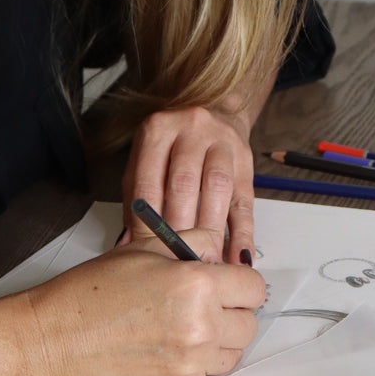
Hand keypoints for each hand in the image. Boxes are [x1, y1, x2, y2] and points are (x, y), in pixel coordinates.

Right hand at [19, 233, 266, 375]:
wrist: (51, 344)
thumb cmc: (87, 295)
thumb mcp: (143, 248)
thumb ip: (192, 243)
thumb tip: (219, 251)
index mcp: (196, 284)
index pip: (254, 288)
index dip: (241, 283)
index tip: (229, 284)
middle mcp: (201, 325)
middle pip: (249, 323)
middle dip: (232, 311)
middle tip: (205, 303)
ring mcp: (191, 362)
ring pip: (233, 352)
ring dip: (219, 340)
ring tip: (182, 325)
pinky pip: (207, 374)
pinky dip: (196, 361)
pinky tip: (166, 345)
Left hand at [119, 105, 256, 262]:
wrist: (216, 114)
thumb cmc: (172, 146)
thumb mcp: (145, 161)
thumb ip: (137, 200)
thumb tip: (129, 244)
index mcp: (158, 129)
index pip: (149, 180)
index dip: (148, 221)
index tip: (148, 250)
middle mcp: (192, 129)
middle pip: (184, 183)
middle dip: (180, 228)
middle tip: (174, 259)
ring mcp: (222, 141)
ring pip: (217, 189)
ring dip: (211, 231)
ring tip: (204, 261)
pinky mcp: (245, 161)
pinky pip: (244, 201)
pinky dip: (241, 234)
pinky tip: (236, 258)